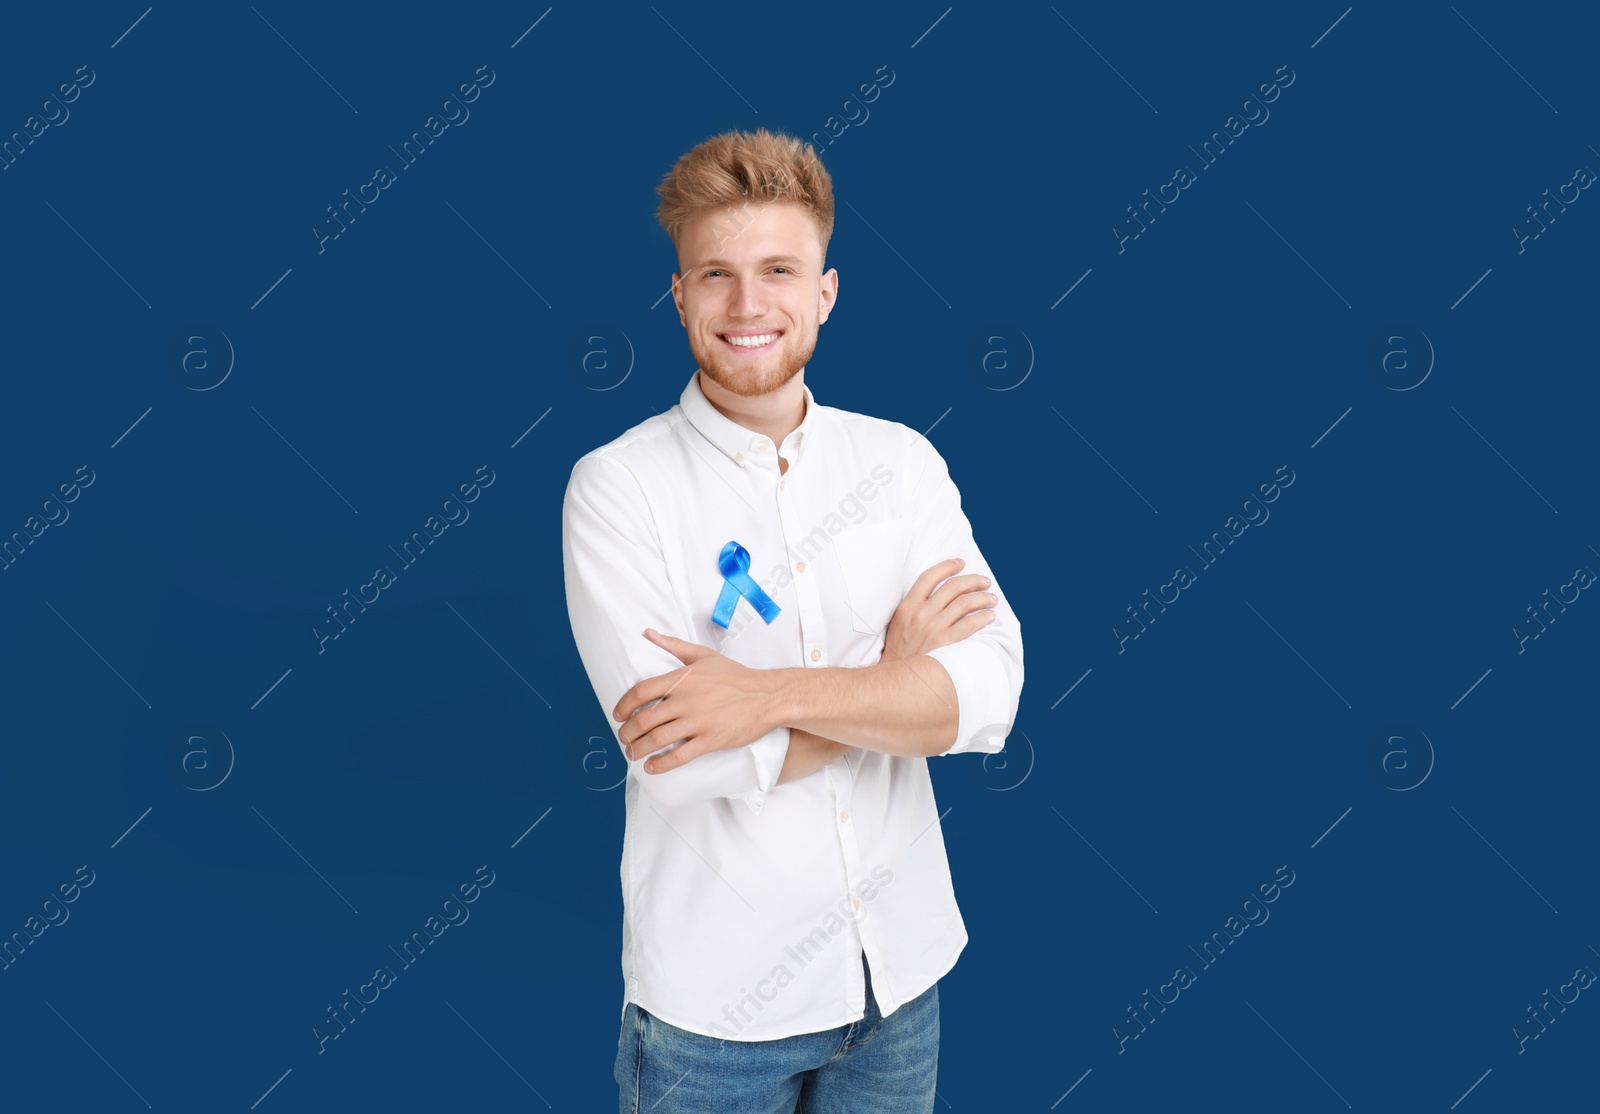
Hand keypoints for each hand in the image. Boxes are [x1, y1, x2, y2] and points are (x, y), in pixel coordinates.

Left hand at [613, 629, 782, 773]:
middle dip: (627, 733)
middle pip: (644, 719)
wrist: (767, 696)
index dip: (623, 705)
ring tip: (633, 754)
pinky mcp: (710, 740)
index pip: (641, 692)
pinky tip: (652, 767)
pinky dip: (661, 764)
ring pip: (657, 739)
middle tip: (624, 739)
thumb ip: (674, 645)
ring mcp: (698, 722)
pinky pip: (679, 756)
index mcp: (682, 679)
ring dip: (638, 750)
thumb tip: (648, 633)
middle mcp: (686, 700)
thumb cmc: (736, 676)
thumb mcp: (704, 655)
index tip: (618, 716)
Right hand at [881, 558, 995, 661]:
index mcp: (907, 606)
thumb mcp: (899, 623)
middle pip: (952, 587)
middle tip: (985, 582)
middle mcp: (921, 613)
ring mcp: (933, 628)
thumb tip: (938, 595)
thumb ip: (914, 607)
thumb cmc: (900, 651)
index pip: (929, 576)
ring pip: (964, 603)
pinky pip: (970, 624)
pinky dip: (983, 617)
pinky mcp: (945, 643)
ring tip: (992, 599)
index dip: (947, 566)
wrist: (897, 678)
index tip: (961, 563)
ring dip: (982, 598)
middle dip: (973, 580)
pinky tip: (990, 616)